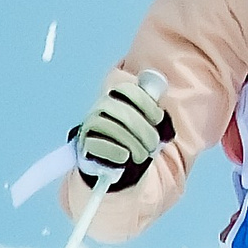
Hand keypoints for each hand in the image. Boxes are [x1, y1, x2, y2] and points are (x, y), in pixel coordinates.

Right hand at [75, 67, 174, 188]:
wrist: (111, 157)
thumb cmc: (133, 136)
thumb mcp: (145, 120)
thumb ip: (151, 108)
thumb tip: (161, 94)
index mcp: (117, 97)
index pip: (127, 90)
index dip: (145, 103)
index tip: (158, 119)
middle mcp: (102, 107)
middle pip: (123, 111)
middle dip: (144, 130)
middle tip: (153, 145)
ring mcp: (92, 124)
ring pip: (113, 128)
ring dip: (133, 144)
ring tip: (142, 156)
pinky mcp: (85, 142)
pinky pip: (97, 144)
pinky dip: (114, 151)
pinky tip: (125, 157)